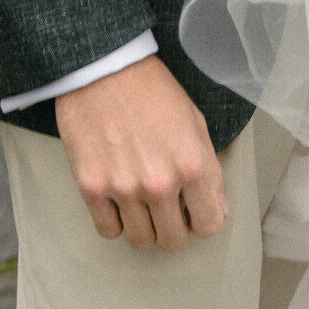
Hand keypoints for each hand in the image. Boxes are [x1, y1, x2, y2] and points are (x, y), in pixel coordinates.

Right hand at [54, 56, 227, 250]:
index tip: (193, 212)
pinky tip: (118, 200)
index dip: (202, 220)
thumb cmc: (152, 90)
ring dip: (144, 227)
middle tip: (166, 208)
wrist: (104, 68)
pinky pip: (108, 231)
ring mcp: (124, 188)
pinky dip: (115, 222)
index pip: (209, 225)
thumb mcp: (195, 123)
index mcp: (192, 165)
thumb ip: (209, 171)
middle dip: (174, 228)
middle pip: (174, 241)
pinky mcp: (91, 187)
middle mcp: (160, 183)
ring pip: (141, 241)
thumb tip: (217, 210)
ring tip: (142, 204)